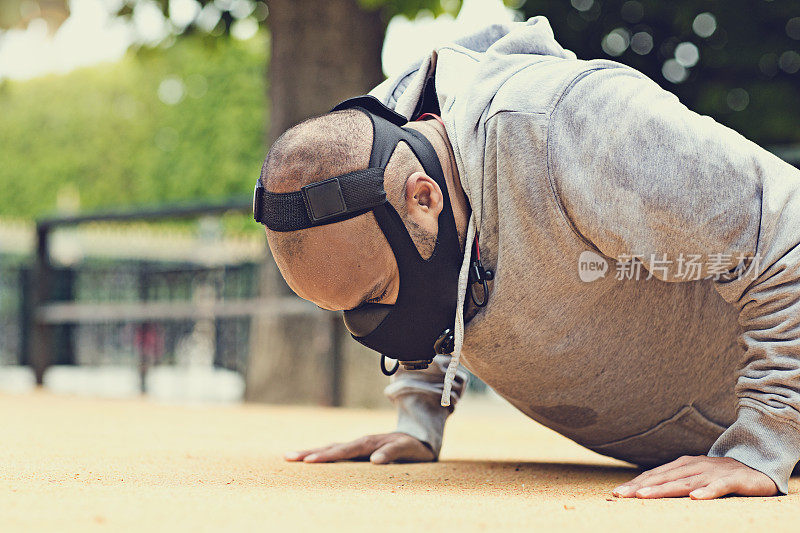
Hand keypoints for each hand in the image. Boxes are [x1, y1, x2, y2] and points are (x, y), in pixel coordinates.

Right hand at [284, 432, 435, 463]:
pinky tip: (307, 458)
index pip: (344, 451)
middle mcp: (360, 442)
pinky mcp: (357, 449)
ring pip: (330, 448)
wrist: (418, 438)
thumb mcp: (407, 450)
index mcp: (369, 443)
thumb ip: (392, 453)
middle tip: (289, 457)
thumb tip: (374, 461)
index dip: (327, 456)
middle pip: (331, 447)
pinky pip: (335, 451)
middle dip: (309, 452)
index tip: (309, 461)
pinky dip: (320, 453)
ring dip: (310, 452)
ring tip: (290, 456)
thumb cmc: (413, 447)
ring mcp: (357, 445)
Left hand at [612, 455, 777, 498]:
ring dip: (663, 488)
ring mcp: (713, 472)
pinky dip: (707, 491)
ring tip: (644, 496)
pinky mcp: (734, 480)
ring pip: (685, 482)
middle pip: (664, 477)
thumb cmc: (721, 474)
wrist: (759, 464)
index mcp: (683, 465)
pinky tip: (696, 498)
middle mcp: (694, 466)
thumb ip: (675, 482)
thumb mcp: (695, 477)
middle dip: (640, 487)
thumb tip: (647, 490)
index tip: (616, 493)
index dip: (635, 483)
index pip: (654, 475)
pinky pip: (719, 486)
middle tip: (620, 495)